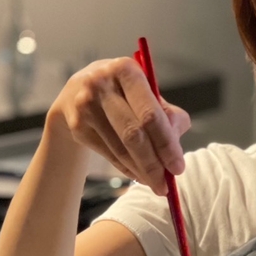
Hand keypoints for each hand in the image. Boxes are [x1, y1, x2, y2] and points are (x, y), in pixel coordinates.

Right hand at [47, 57, 190, 194]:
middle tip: (166, 185)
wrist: (77, 93)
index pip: (150, 114)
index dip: (166, 144)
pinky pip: (109, 154)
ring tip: (156, 184)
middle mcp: (102, 84)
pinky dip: (127, 169)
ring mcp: (86, 105)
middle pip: (134, 135)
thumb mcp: (147, 94)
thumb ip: (168, 115)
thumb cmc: (124, 94)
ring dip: (141, 171)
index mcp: (127, 70)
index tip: (178, 167)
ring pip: (120, 149)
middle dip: (154, 165)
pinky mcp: (77, 125)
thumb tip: (175, 145)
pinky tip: (138, 175)